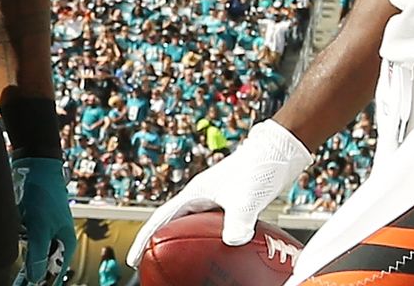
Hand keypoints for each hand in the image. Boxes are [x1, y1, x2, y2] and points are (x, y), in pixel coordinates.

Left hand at [11, 157, 75, 285]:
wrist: (34, 166)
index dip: (41, 284)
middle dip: (29, 277)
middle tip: (14, 285)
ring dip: (22, 265)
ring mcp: (42, 233)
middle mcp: (55, 241)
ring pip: (31, 257)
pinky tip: (5, 255)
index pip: (53, 274)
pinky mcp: (30, 226)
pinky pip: (23, 244)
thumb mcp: (40, 227)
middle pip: (41, 268)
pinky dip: (15, 251)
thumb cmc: (43, 194)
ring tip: (11, 275)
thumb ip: (38, 254)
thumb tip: (35, 279)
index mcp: (64, 244)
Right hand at [126, 119, 312, 265]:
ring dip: (184, 241)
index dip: (145, 240)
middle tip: (150, 263)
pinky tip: (221, 252)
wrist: (280, 150)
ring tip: (181, 262)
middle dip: (160, 243)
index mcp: (195, 193)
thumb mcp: (246, 199)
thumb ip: (237, 222)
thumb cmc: (259, 167)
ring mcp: (217, 197)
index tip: (132, 259)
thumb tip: (233, 243)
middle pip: (173, 222)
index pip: (161, 219)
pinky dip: (210, 240)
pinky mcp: (233, 200)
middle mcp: (202, 195)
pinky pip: (213, 225)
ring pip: (193, 224)